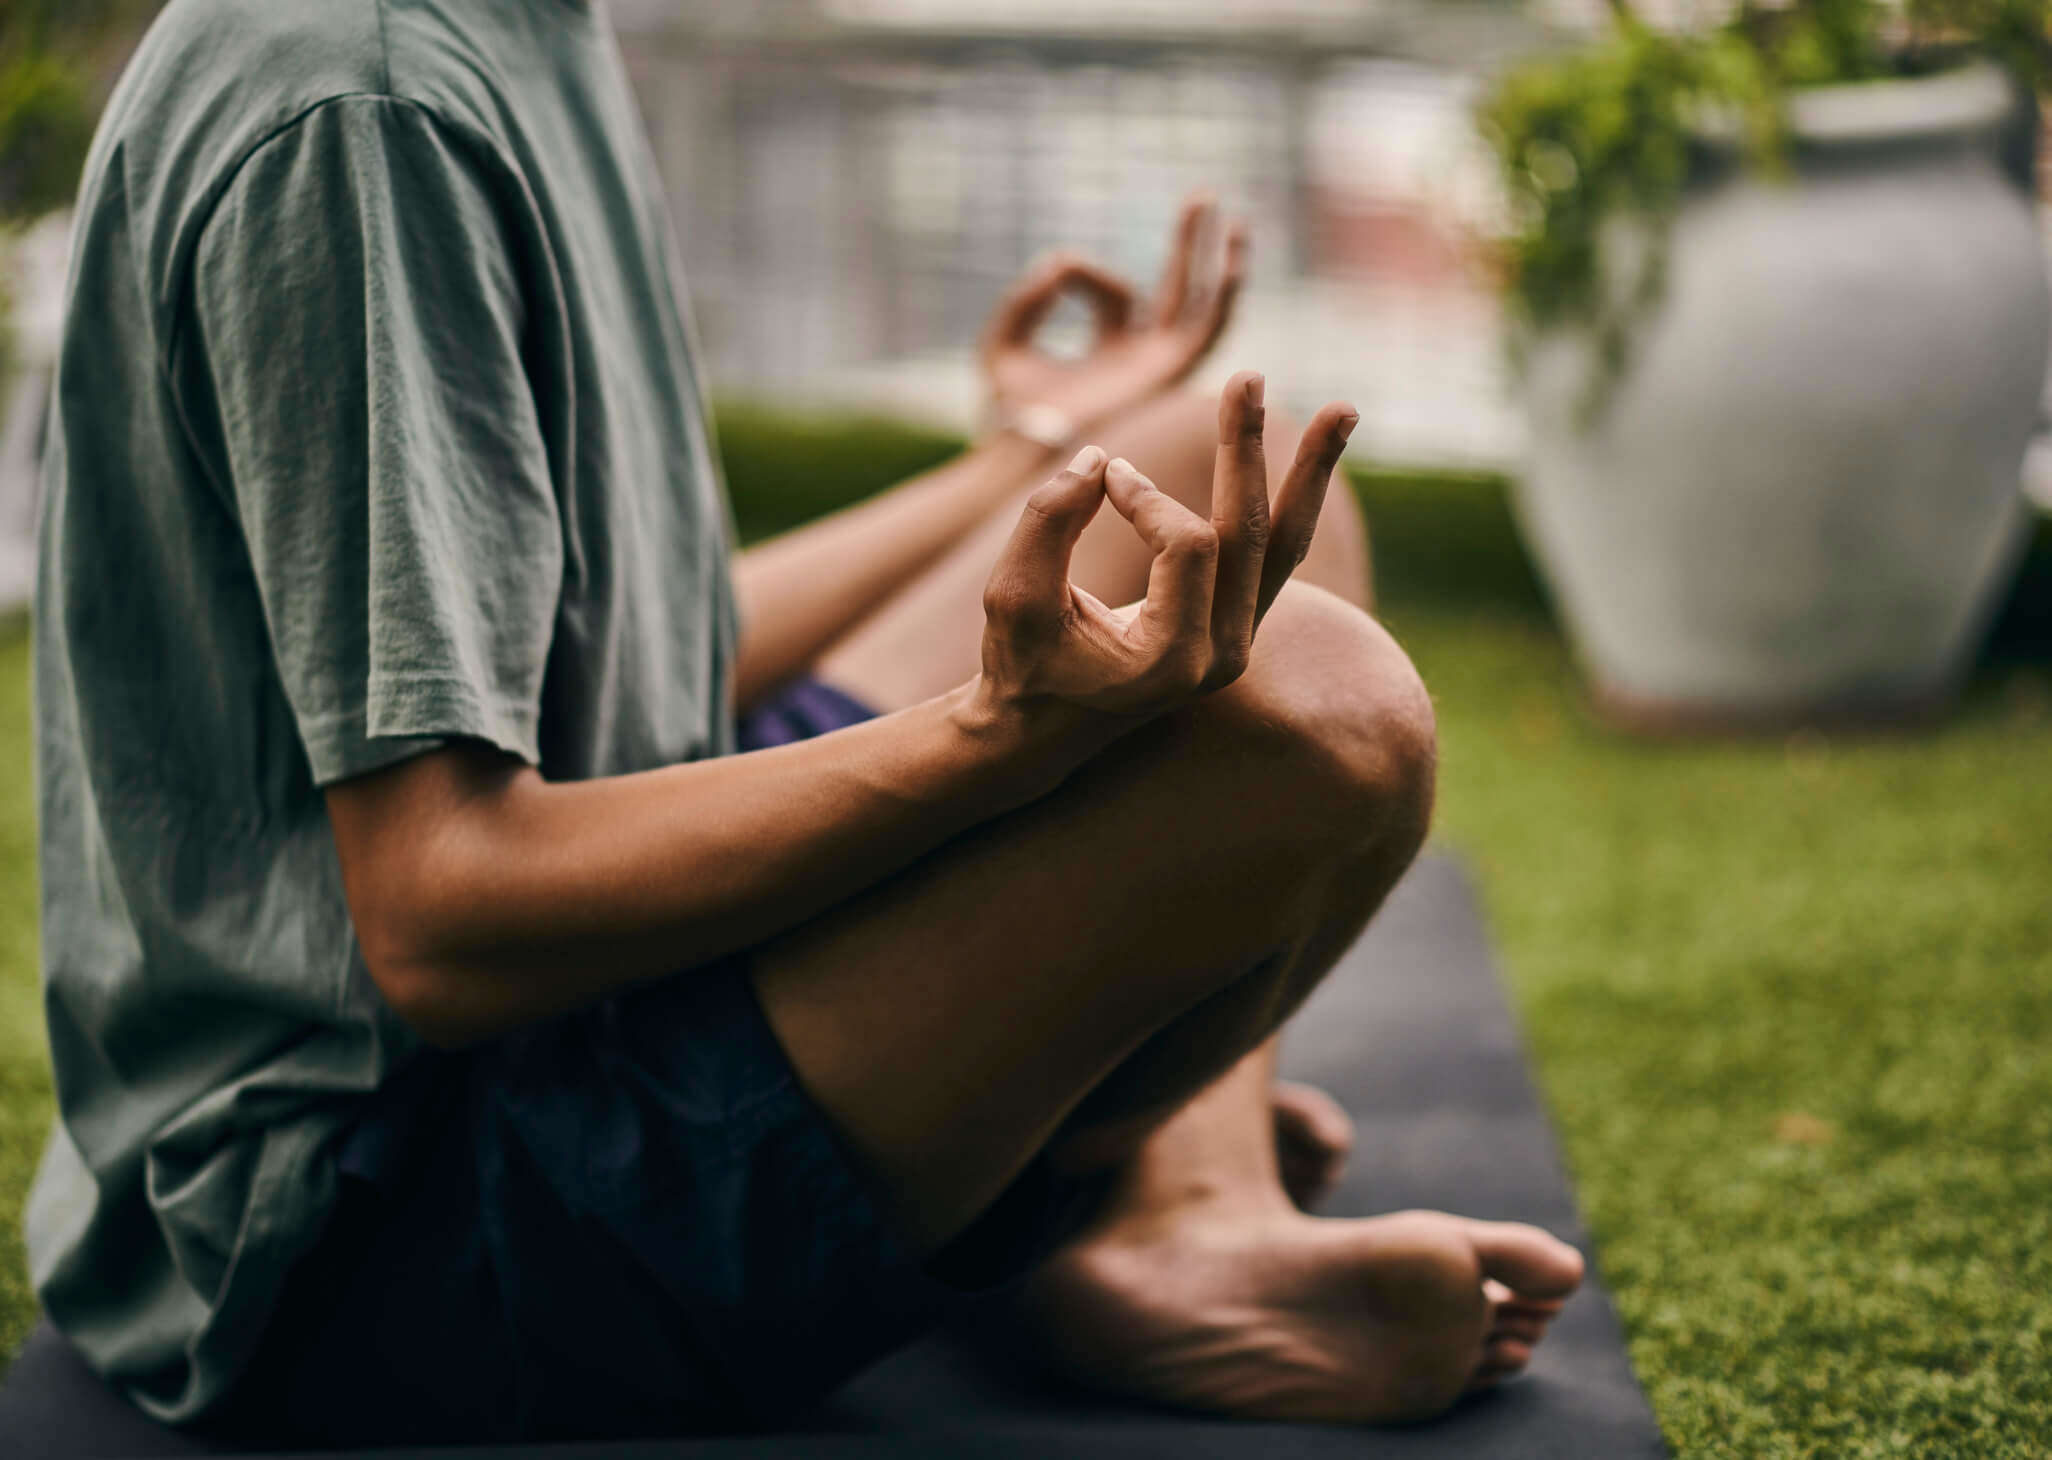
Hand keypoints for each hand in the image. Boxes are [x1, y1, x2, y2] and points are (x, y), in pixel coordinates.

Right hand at [977, 371, 1356, 720]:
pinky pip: (1275, 554)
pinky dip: (1293, 498)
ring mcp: (1237, 642)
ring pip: (1284, 545)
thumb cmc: (1021, 666)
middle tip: (1250, 376)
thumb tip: (1102, 458)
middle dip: (1249, 449)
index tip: (1102, 478)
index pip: (1188, 545)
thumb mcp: (1013, 597)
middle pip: (1253, 536)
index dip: (1143, 495)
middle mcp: (1221, 658)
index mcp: (1172, 661)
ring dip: (1309, 472)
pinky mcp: (1237, 624)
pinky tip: (1314, 450)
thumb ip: (1048, 523)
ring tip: (1344, 409)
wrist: (1042, 729)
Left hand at [979, 194, 1246, 436]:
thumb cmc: (1009, 413)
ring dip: (1219, 262)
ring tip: (1232, 218)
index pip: (1116, 293)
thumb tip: (1059, 259)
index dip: (1085, 273)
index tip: (1058, 272)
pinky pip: (1207, 331)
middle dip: (1190, 243)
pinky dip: (1222, 297)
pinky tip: (1231, 261)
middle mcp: (1144, 359)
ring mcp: (1160, 368)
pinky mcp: (1169, 377)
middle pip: (1177, 291)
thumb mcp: (1004, 344)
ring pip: (1202, 307)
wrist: (1026, 450)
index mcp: (1112, 352)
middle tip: (1202, 195)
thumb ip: (1024, 299)